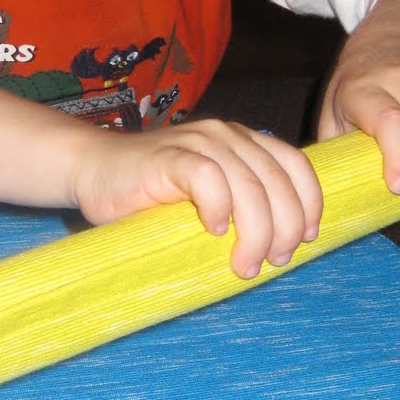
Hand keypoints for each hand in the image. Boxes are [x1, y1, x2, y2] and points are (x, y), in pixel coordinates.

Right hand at [71, 119, 322, 279]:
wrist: (91, 171)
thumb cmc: (149, 196)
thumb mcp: (208, 199)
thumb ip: (241, 207)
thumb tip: (282, 247)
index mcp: (243, 141)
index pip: (295, 165)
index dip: (309, 203)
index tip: (306, 239)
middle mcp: (226, 135)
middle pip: (277, 181)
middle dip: (284, 228)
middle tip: (274, 262)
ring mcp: (197, 141)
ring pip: (249, 186)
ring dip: (255, 232)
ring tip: (245, 264)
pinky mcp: (169, 155)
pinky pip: (208, 178)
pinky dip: (219, 208)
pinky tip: (212, 231)